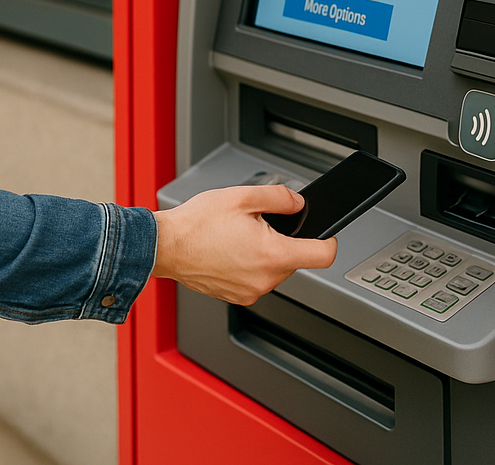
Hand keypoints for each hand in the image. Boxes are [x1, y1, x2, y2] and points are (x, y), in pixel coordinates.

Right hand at [151, 185, 336, 304]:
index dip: (329, 240)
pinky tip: (230, 250)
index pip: (322, 255)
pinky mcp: (237, 297)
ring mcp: (251, 291)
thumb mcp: (241, 196)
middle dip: (284, 240)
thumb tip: (298, 203)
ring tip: (238, 236)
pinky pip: (257, 280)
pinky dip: (250, 265)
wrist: (165, 246)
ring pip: (275, 269)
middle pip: (295, 259)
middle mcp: (265, 279)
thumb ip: (278, 197)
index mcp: (272, 254)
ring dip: (266, 253)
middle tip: (257, 224)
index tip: (326, 233)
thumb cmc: (196, 224)